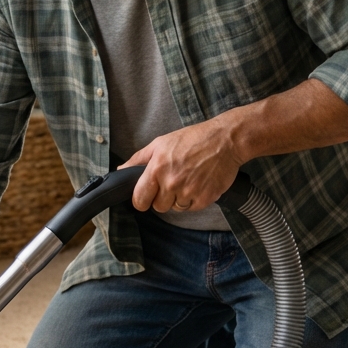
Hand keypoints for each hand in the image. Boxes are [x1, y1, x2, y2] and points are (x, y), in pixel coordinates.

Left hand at [119, 116, 241, 213]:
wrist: (225, 141)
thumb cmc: (192, 139)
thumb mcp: (160, 143)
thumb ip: (138, 159)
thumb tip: (122, 170)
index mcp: (157, 169)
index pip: (140, 200)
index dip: (142, 199)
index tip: (146, 196)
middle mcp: (171, 183)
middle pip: (158, 207)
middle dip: (163, 197)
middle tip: (172, 181)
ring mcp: (189, 192)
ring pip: (175, 208)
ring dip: (179, 199)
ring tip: (187, 180)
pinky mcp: (204, 199)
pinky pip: (191, 208)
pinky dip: (193, 199)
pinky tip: (198, 183)